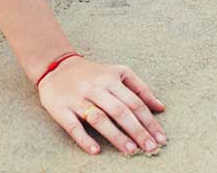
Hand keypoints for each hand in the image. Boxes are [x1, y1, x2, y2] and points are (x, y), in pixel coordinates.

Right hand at [37, 56, 166, 155]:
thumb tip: (161, 108)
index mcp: (110, 78)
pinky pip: (73, 126)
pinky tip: (96, 150)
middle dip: (138, 131)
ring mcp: (77, 98)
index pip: (134, 101)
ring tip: (131, 151)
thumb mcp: (117, 73)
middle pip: (120, 111)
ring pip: (99, 118)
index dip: (149, 121)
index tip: (161, 138)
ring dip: (116, 136)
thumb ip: (140, 89)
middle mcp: (95, 87)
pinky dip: (84, 139)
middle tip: (151, 148)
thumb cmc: (93, 73)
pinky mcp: (60, 108)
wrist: (55, 66)